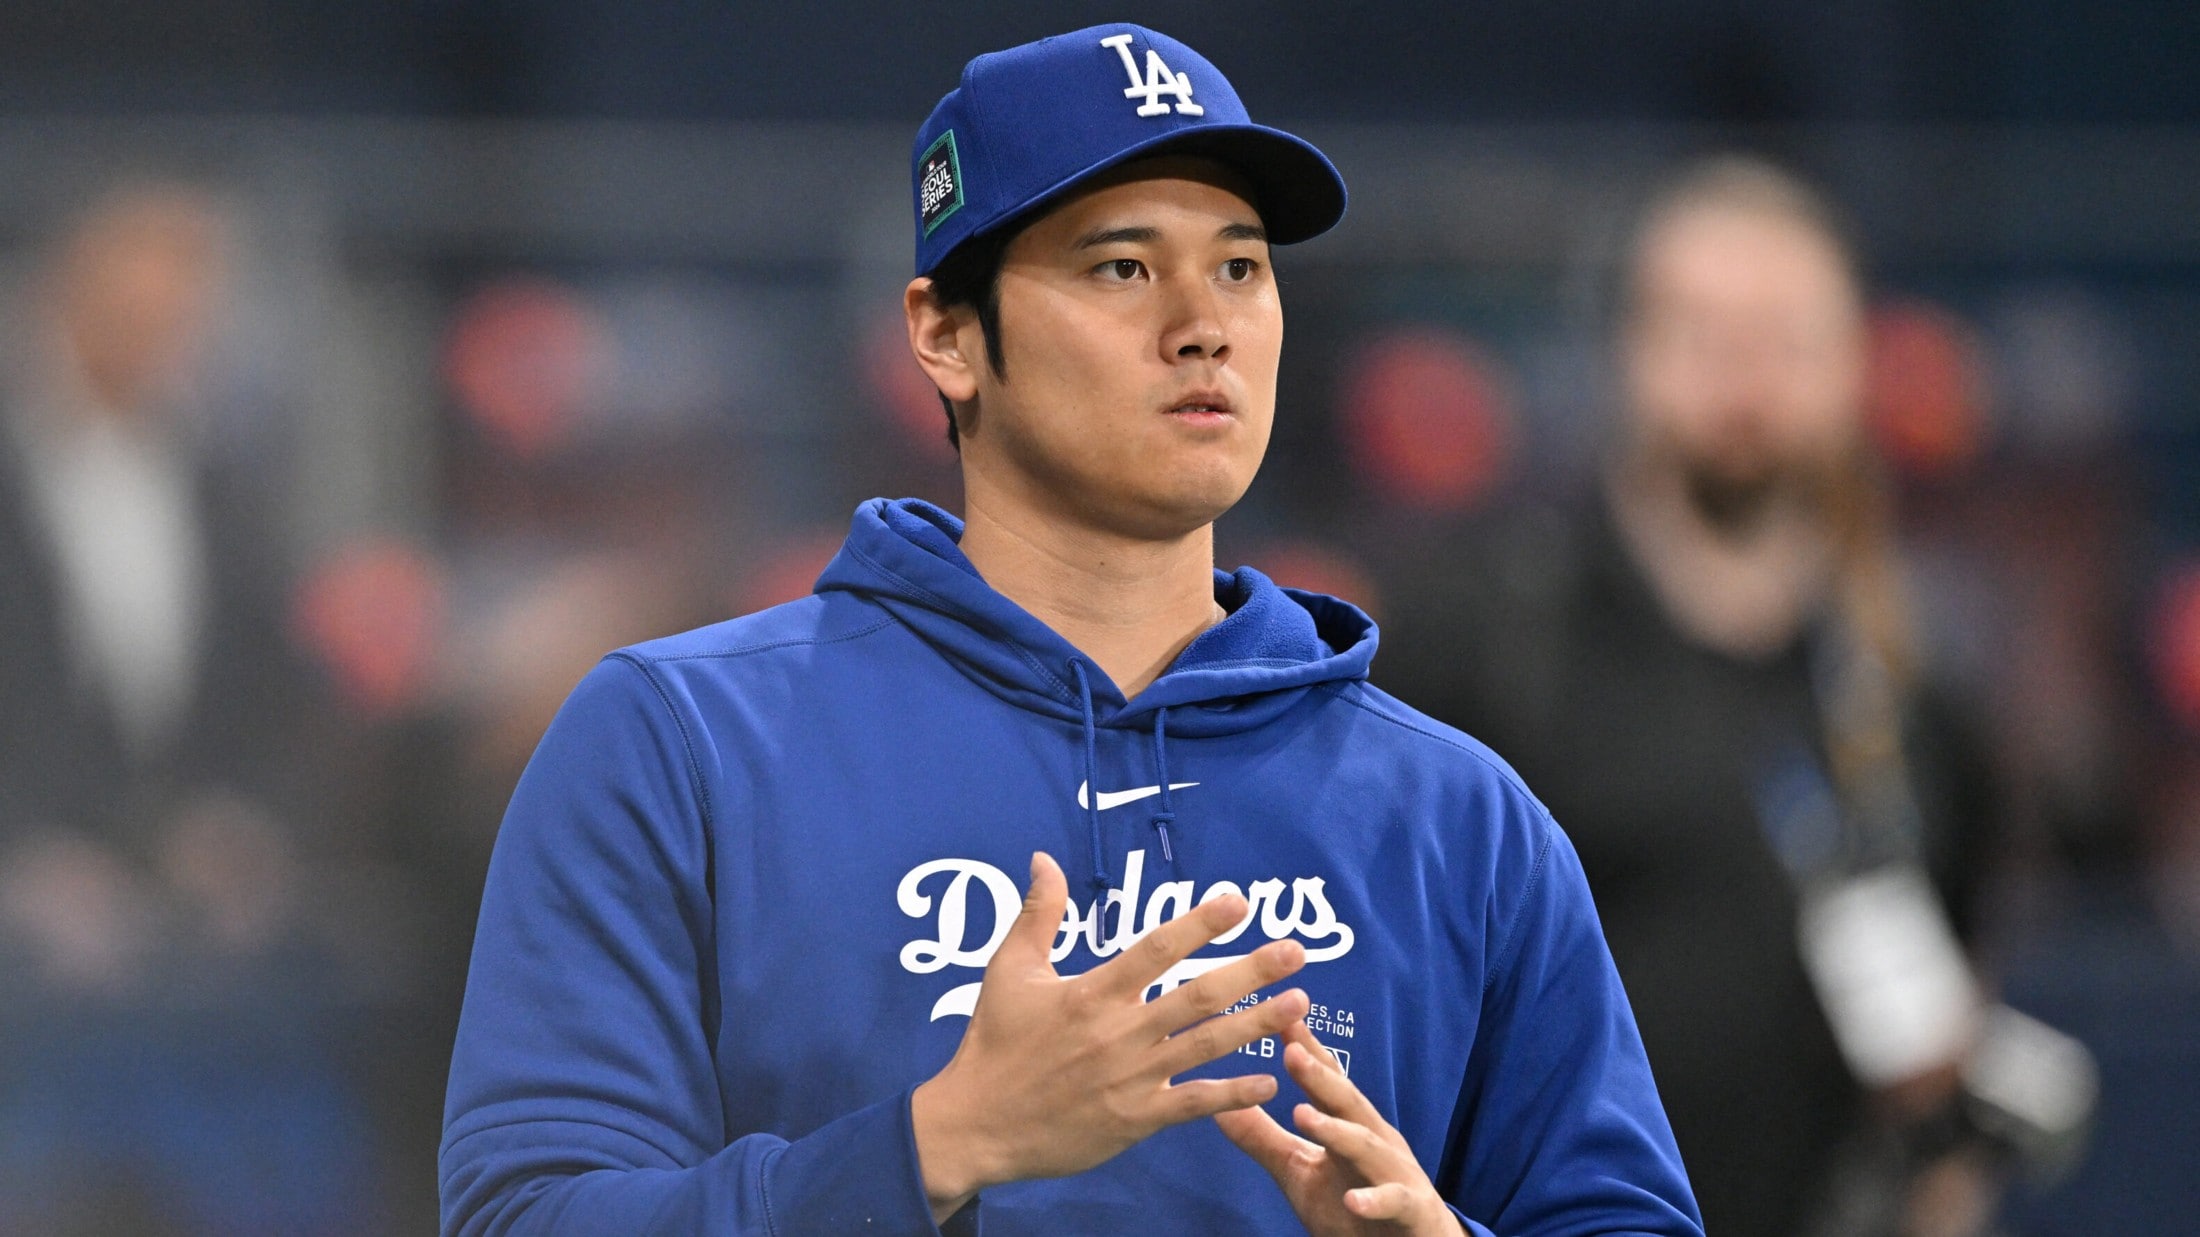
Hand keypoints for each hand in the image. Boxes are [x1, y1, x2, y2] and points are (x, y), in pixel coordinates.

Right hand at [911, 852, 1310, 1220]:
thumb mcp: (1008, 971)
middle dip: (1252, 971)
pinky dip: (1233, 1093)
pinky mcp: (1135, 1119)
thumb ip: (1037, 915)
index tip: (1239, 902)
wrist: (977, 1124)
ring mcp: (1131, 1078)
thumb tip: (1044, 859)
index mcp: (1091, 992)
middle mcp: (1119, 1032)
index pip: (1156, 949)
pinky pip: (1194, 1103)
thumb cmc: (992, 1044)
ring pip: (1206, 1046)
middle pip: (1198, 995)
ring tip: (1299, 1004)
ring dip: (1258, 1025)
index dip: (1200, 924)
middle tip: (1296, 951)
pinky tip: (1270, 1080)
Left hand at [1216, 1021, 1463, 1234]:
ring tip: (1304, 1116)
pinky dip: (1375, 1200)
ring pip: (1367, 1146)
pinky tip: (1355, 1200)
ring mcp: (1397, 1173)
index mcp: (1350, 1125)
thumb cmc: (1352, 1207)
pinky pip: (1394, 1202)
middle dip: (1320, 1076)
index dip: (1305, 1050)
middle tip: (1291, 1051)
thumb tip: (1220, 1107)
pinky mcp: (1411, 1210)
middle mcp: (1376, 1140)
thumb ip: (1264, 1139)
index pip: (1326, 1082)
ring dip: (1337, 1131)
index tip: (1280, 1016)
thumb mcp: (1300, 1172)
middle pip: (1347, 1103)